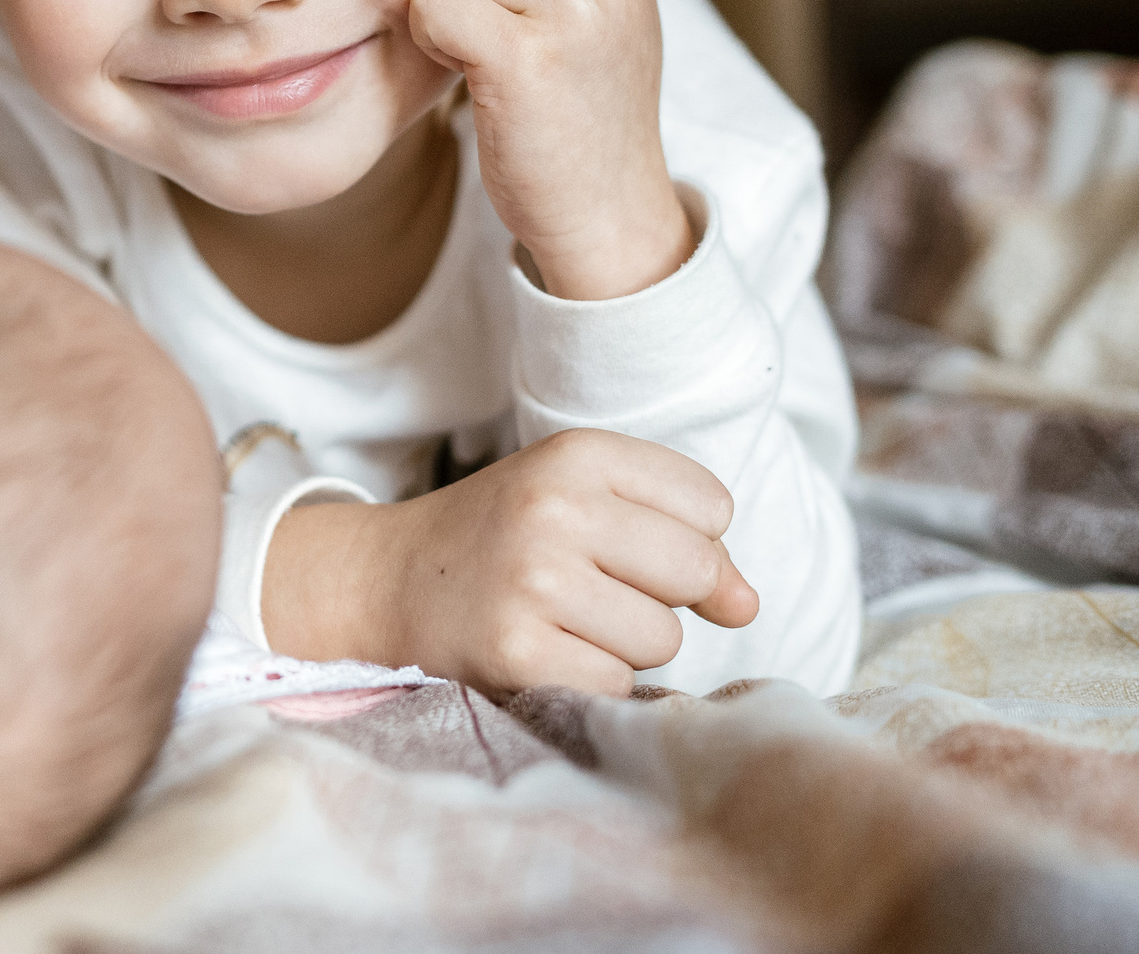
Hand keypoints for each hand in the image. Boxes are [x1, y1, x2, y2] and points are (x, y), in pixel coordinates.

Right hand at [262, 428, 758, 696]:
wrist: (390, 581)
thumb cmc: (505, 539)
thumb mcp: (585, 505)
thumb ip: (684, 541)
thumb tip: (748, 605)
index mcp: (577, 454)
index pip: (712, 505)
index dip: (684, 537)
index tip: (625, 542)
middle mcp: (555, 508)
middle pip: (696, 571)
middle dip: (665, 596)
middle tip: (597, 589)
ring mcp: (534, 581)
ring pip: (663, 638)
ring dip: (626, 644)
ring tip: (565, 620)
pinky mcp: (518, 651)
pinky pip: (617, 684)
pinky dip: (592, 681)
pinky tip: (546, 652)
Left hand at [408, 0, 691, 300]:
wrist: (605, 211)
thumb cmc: (578, 110)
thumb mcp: (593, 9)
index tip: (516, 17)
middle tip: (506, 54)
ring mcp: (572, 8)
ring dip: (447, 20)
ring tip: (497, 71)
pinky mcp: (527, 54)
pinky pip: (430, 4)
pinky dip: (431, 41)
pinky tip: (470, 78)